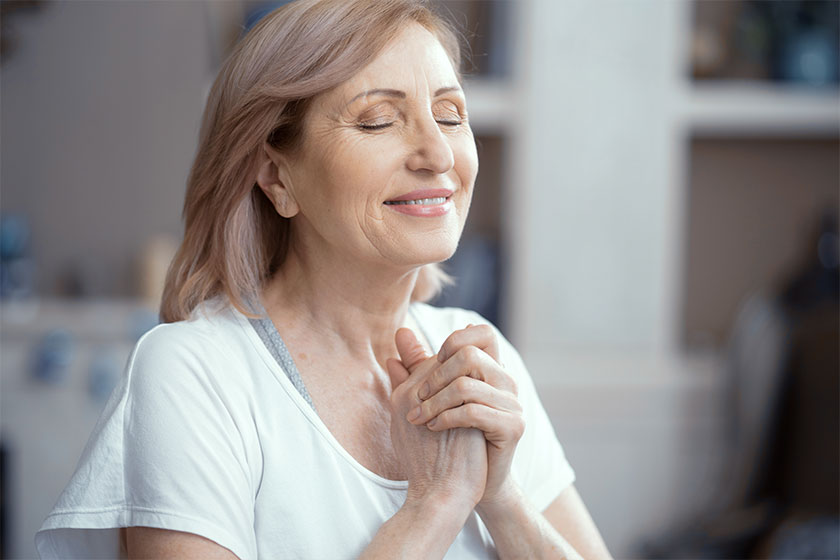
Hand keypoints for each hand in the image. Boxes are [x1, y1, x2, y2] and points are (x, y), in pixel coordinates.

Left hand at [402, 324, 524, 506]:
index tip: (433, 362)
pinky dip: (446, 418)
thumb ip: (417, 364)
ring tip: (419, 418)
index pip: (483, 334)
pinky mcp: (512, 426)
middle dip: (436, 375)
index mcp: (491, 370)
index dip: (455, 342)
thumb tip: (401, 333)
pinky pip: (473, 412)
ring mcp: (513, 404)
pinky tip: (434, 428)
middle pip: (470, 355)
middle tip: (420, 397)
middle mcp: (506, 382)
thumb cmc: (446, 437)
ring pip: (466, 385)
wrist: (463, 485)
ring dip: (434, 402)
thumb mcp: (429, 395)